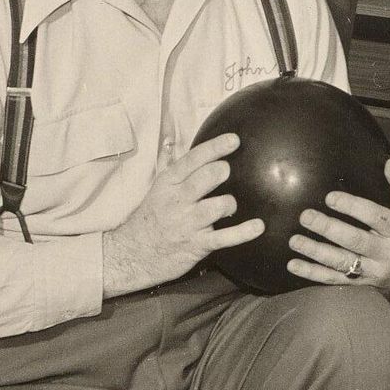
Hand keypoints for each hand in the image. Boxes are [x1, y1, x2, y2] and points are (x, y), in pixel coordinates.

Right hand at [105, 132, 258, 295]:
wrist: (131, 255)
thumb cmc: (150, 218)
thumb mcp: (157, 188)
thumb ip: (172, 164)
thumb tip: (172, 134)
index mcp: (168, 184)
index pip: (193, 160)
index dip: (215, 148)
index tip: (233, 140)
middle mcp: (178, 201)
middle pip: (206, 178)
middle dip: (222, 171)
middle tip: (227, 172)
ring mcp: (188, 224)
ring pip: (218, 206)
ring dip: (230, 203)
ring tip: (230, 205)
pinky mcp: (197, 245)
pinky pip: (225, 238)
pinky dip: (243, 232)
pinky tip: (258, 226)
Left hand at [287, 158, 389, 301]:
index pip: (374, 216)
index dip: (352, 207)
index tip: (329, 198)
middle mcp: (386, 252)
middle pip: (355, 240)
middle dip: (328, 229)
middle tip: (306, 216)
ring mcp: (372, 271)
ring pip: (341, 262)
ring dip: (315, 252)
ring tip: (295, 240)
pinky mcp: (359, 283)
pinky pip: (333, 279)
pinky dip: (312, 274)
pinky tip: (293, 265)